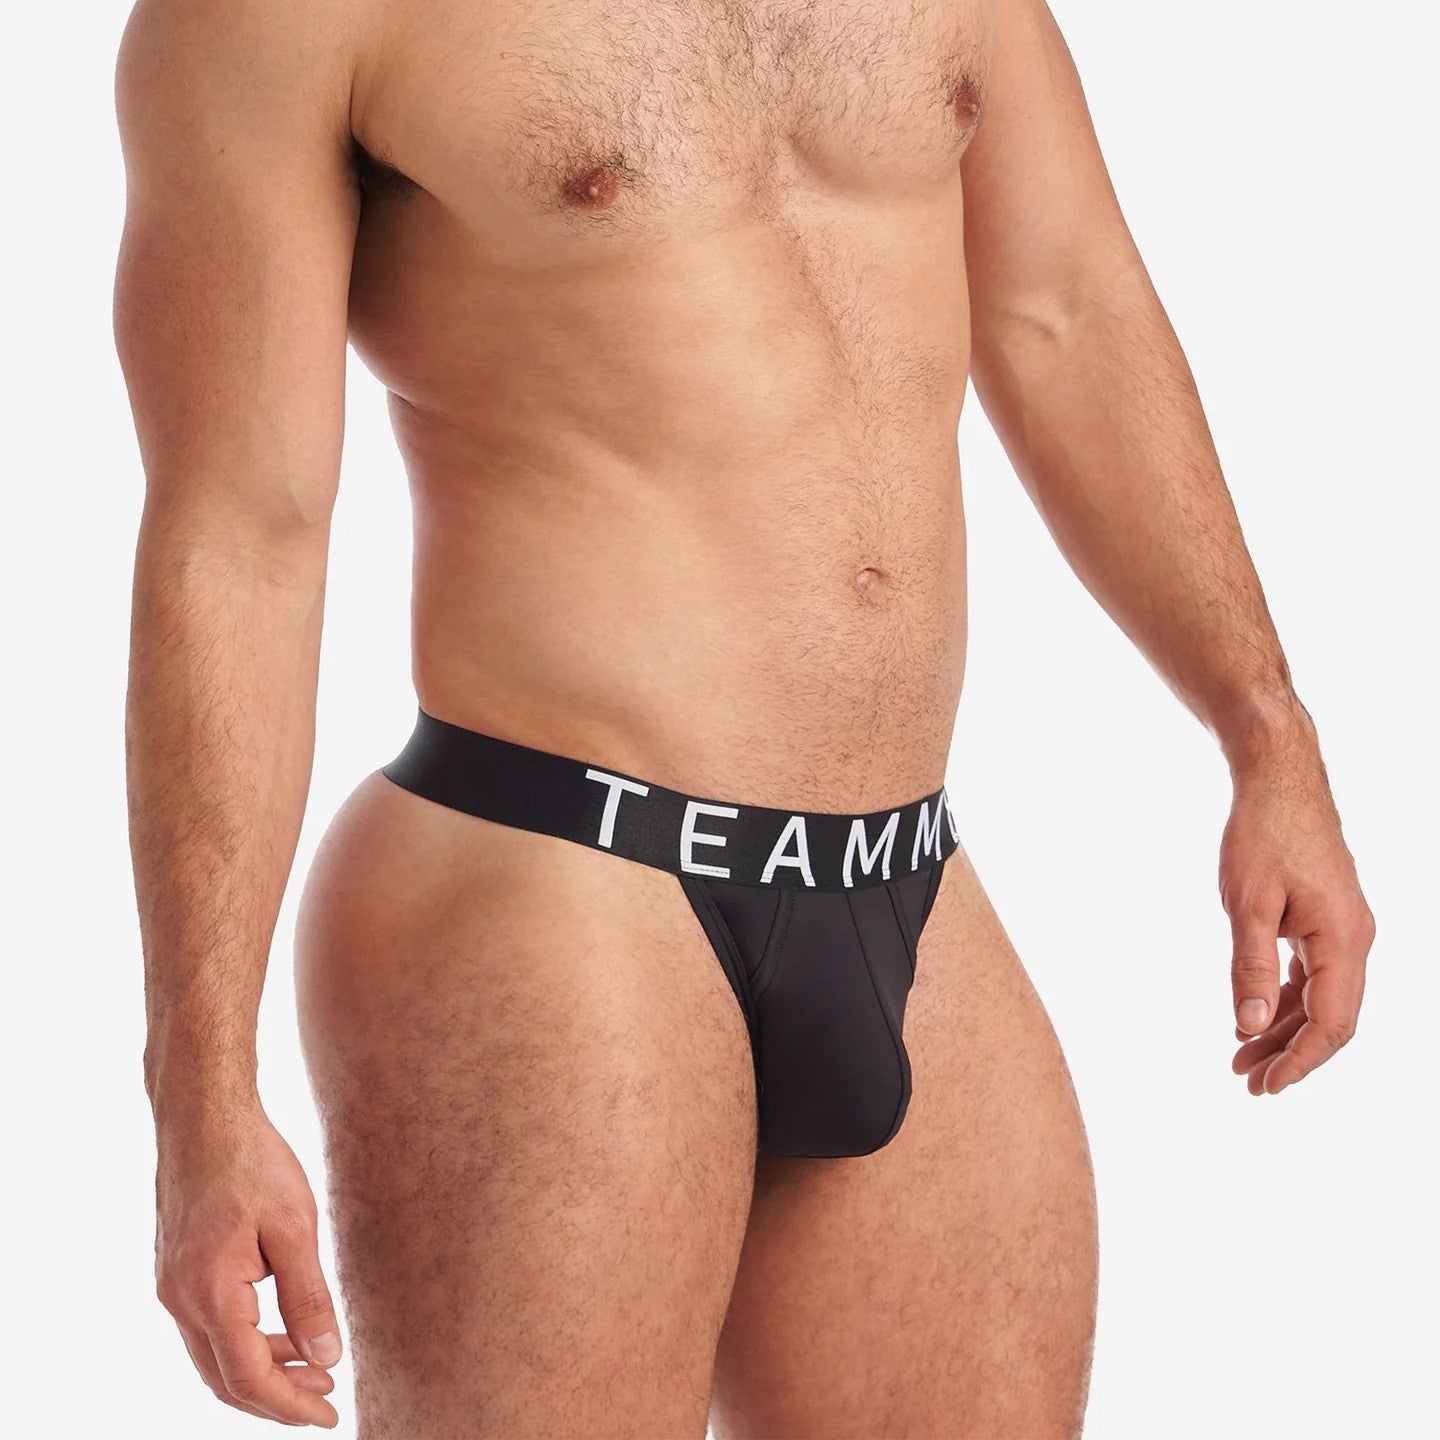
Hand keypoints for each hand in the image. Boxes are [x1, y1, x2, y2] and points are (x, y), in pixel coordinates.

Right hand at [154, 1098, 341, 1425]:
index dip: (290, 1405)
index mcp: (210, 1294)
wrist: (203, 1117)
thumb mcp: (295, 1226)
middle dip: (276, 1398)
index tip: (328, 1418)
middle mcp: (180, 1300)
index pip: (249, 1378)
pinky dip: (244, 1341)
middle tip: (325, 1400)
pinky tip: (280, 1330)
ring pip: (214, 1355)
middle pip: (225, 1379)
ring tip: (314, 1367)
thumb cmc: (251, 1162)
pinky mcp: (176, 1270)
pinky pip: (208, 1327)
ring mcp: (172, 1286)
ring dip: (261, 1369)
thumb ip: (308, 1297)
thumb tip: (325, 1356)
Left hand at [1220, 751, 1373, 1094]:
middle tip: (1245, 1080)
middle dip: (1289, 1053)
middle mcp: (1354, 938)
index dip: (1300, 1060)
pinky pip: (1313, 973)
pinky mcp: (1325, 917)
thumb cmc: (1262, 833)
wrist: (1278, 777)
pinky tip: (1255, 1013)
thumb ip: (1249, 966)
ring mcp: (1342, 928)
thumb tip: (1250, 1025)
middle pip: (1331, 1017)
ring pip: (1321, 997)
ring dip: (1284, 1028)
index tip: (1266, 1086)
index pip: (1332, 1023)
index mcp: (1344, 939)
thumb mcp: (1247, 903)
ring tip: (1240, 1054)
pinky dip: (1285, 997)